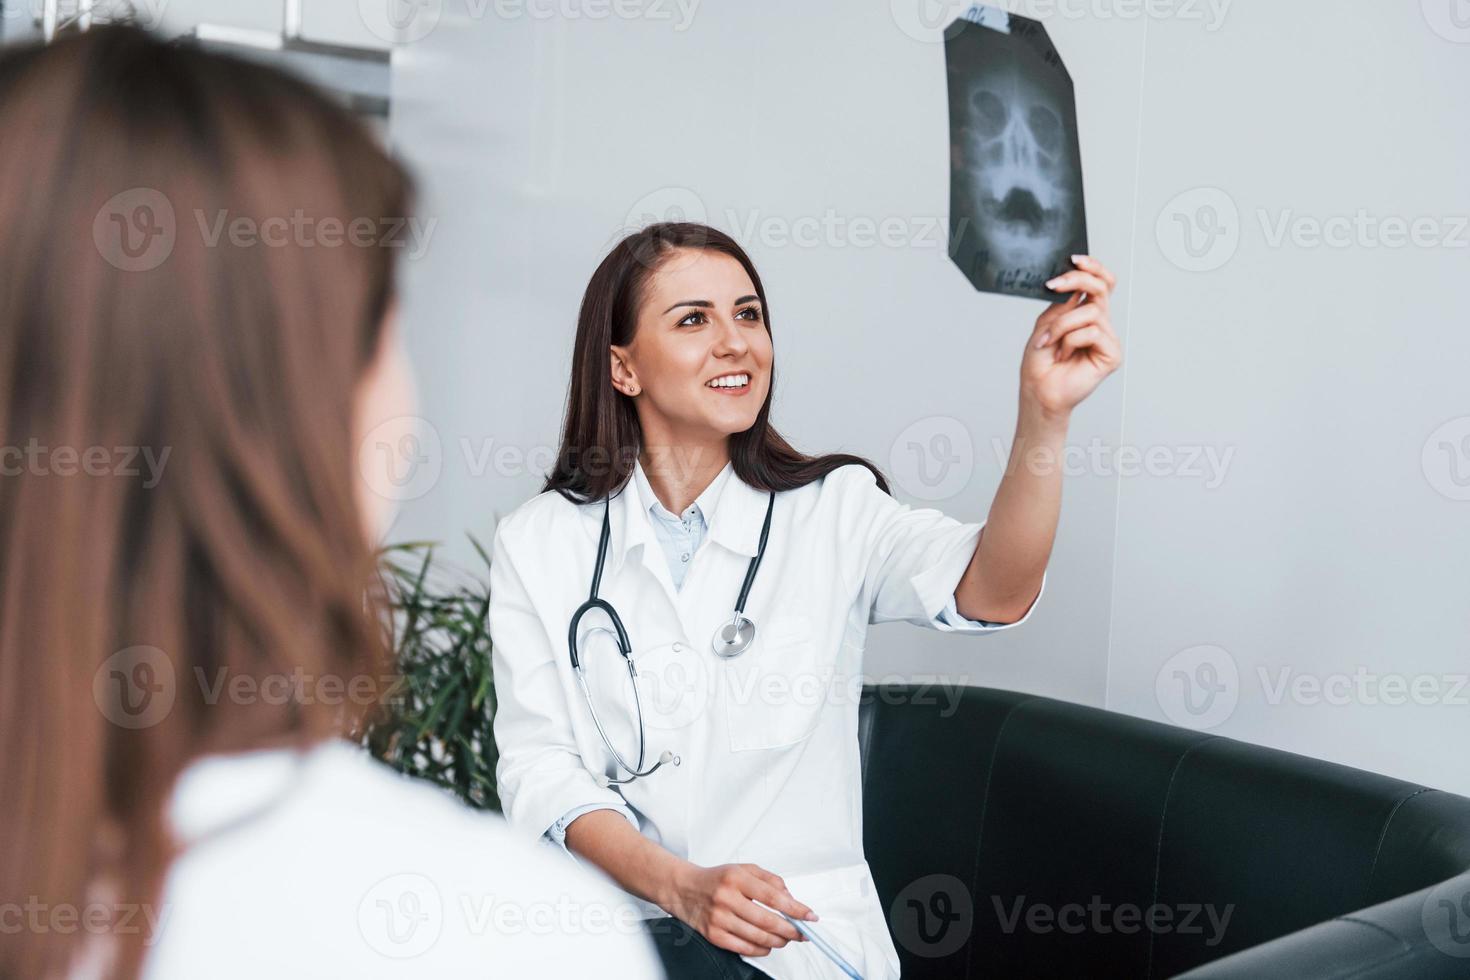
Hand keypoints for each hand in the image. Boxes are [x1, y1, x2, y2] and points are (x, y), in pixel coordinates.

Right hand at [664, 862, 815, 956]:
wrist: (683, 889)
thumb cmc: (717, 879)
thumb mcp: (744, 869)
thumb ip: (771, 881)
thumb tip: (791, 900)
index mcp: (736, 878)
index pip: (773, 896)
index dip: (795, 909)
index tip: (810, 916)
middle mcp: (727, 898)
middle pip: (768, 921)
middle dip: (791, 930)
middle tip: (802, 933)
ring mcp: (719, 919)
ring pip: (758, 938)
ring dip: (778, 941)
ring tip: (786, 938)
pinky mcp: (713, 935)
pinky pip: (744, 948)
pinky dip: (761, 950)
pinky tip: (767, 945)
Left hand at [1020, 254, 1122, 420]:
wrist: (1038, 390)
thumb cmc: (1040, 362)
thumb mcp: (1045, 324)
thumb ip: (1063, 304)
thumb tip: (1076, 286)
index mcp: (1084, 313)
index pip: (1099, 283)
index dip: (1093, 267)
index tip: (1073, 258)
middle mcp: (1099, 323)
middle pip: (1101, 288)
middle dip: (1077, 280)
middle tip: (1053, 284)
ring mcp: (1107, 338)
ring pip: (1091, 312)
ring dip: (1062, 325)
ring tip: (1048, 342)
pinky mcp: (1112, 354)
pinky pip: (1093, 332)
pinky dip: (1071, 341)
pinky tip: (1063, 355)